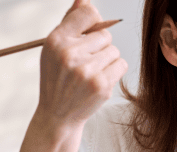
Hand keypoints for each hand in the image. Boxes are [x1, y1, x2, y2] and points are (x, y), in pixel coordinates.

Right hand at [37, 0, 127, 129]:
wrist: (58, 114)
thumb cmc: (58, 78)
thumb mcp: (55, 49)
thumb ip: (71, 23)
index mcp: (56, 41)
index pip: (87, 13)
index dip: (93, 20)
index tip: (89, 31)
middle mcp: (69, 54)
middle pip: (104, 34)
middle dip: (99, 46)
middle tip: (85, 62)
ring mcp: (86, 70)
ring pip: (114, 50)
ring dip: (107, 60)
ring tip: (90, 73)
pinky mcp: (101, 85)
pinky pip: (121, 64)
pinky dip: (114, 71)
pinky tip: (99, 80)